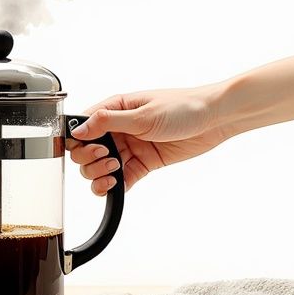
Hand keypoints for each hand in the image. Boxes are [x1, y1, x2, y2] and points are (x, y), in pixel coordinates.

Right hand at [67, 86, 229, 194]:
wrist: (214, 120)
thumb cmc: (183, 107)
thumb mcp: (142, 114)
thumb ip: (107, 122)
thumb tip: (79, 130)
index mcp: (114, 110)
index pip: (82, 127)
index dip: (80, 142)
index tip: (93, 148)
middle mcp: (118, 129)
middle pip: (86, 151)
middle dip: (89, 160)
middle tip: (108, 159)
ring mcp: (129, 148)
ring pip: (99, 168)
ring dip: (99, 175)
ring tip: (115, 172)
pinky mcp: (142, 164)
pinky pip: (121, 179)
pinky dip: (114, 187)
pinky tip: (117, 186)